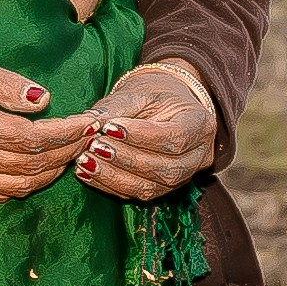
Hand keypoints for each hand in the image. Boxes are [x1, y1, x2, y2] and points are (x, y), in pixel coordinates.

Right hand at [0, 33, 98, 199]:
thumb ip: (2, 84)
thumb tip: (43, 100)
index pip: (30, 138)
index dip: (65, 134)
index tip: (88, 123)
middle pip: (29, 166)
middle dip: (65, 154)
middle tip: (87, 139)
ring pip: (15, 187)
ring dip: (48, 174)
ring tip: (68, 155)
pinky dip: (22, 187)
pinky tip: (36, 172)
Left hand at [72, 57, 223, 199]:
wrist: (165, 106)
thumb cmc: (155, 94)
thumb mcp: (139, 91)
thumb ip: (117, 107)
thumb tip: (90, 123)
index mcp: (200, 125)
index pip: (174, 138)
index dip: (141, 136)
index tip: (109, 127)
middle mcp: (198, 157)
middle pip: (165, 168)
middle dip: (125, 160)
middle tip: (94, 146)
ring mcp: (184, 178)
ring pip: (150, 188)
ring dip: (114, 176)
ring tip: (85, 160)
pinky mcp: (163, 188)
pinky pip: (137, 194)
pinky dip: (109, 185)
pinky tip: (87, 173)